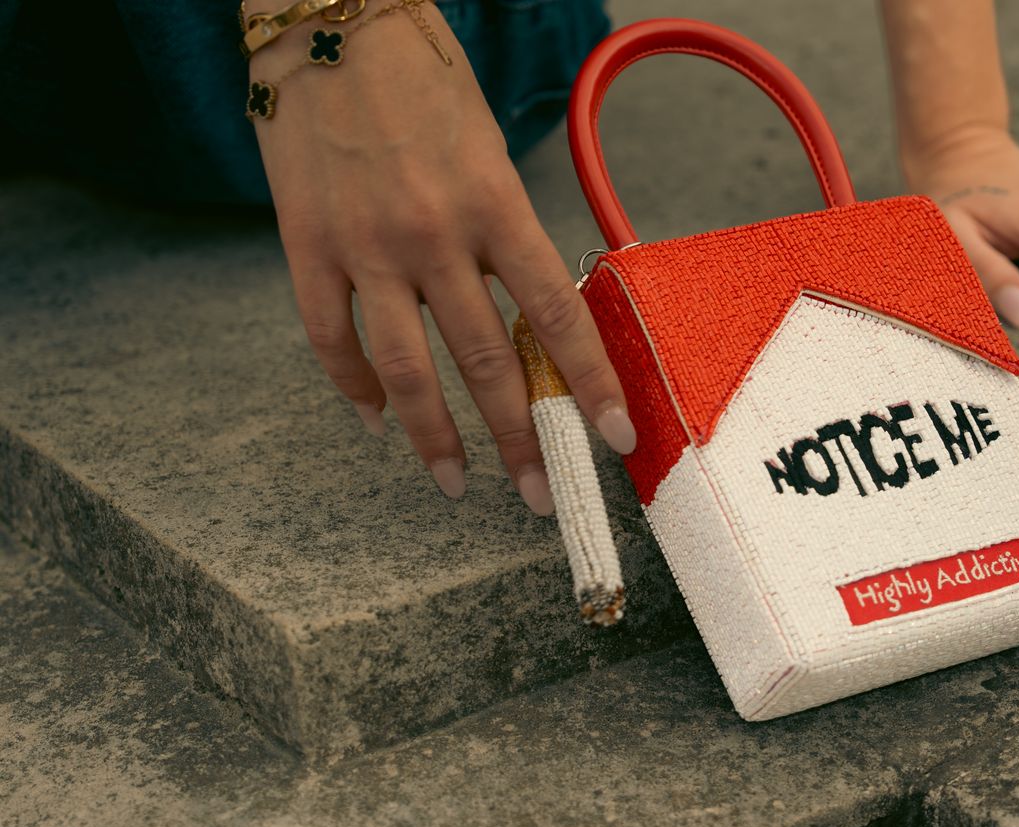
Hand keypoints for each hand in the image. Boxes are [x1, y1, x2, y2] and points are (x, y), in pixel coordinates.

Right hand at [250, 6, 633, 509]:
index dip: (592, 386)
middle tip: (539, 493)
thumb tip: (534, 315)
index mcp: (495, 205)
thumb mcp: (489, 151)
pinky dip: (355, 388)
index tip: (616, 439)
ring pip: (408, 370)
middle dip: (519, 438)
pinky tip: (376, 421)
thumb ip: (507, 233)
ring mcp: (365, 245)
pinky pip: (331, 339)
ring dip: (436, 438)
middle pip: (487, 361)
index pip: (557, 316)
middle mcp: (434, 234)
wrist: (330, 21)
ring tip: (455, 484)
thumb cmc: (423, 80)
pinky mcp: (307, 245)